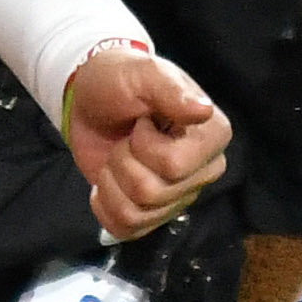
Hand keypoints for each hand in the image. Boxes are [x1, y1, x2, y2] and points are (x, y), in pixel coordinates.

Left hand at [62, 46, 229, 238]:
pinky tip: (107, 182)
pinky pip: (126, 229)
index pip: (174, 166)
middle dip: (123, 161)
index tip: (142, 121)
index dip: (144, 145)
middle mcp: (203, 171)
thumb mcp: (141, 72)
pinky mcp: (152, 214)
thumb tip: (204, 111)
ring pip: (136, 213)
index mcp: (212, 134)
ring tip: (118, 154)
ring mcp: (178, 196)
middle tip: (127, 137)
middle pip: (152, 193)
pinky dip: (105, 206)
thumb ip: (170, 89)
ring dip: (111, 180)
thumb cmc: (120, 80)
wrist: (89, 99)